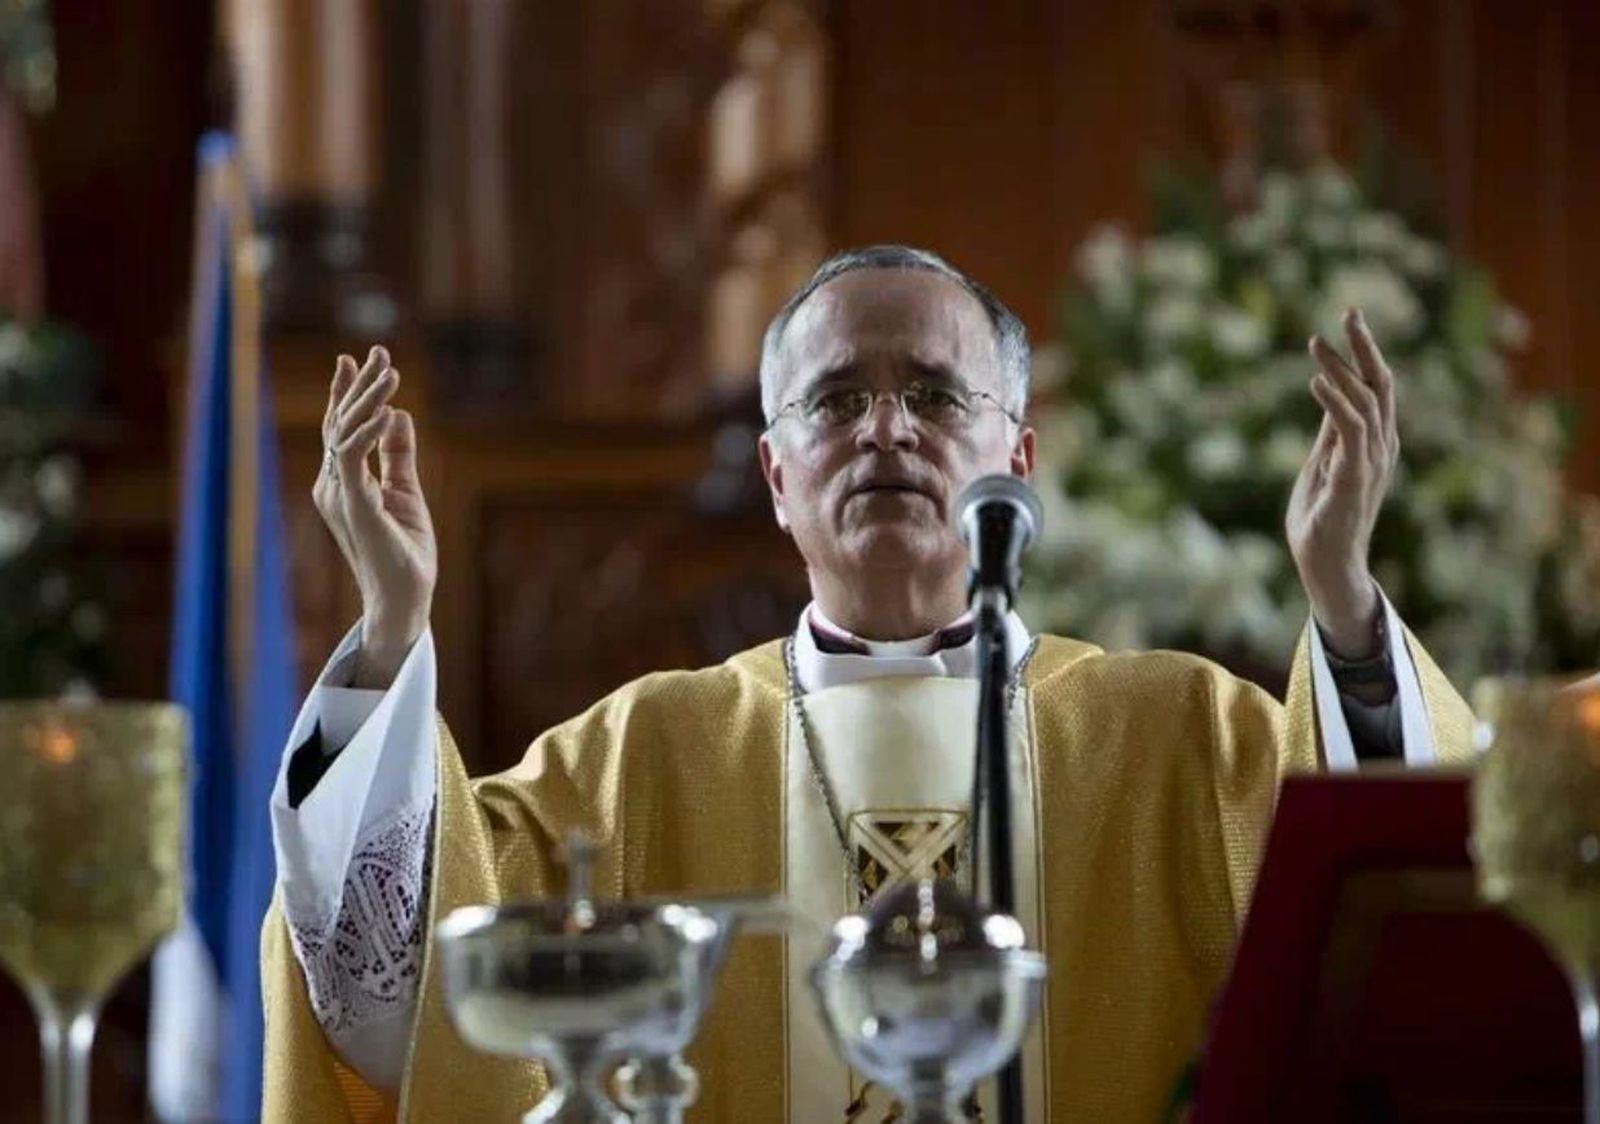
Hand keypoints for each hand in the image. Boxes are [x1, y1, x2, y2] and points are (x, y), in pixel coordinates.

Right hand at [313, 346, 436, 686]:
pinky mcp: (354, 505)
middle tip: (378, 351)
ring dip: (367, 398)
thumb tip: (400, 415)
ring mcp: (339, 494)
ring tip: (389, 369)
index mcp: (344, 482)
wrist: (405, 596)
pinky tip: (386, 410)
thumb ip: (399, 455)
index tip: (358, 359)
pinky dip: (366, 431)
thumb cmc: (405, 551)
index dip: (349, 392)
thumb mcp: (406, 492)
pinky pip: (353, 458)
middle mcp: (333, 484)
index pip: (342, 428)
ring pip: (345, 433)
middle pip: (341, 423)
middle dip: (359, 384)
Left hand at [1286, 308, 1397, 658]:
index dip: (1364, 353)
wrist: (1326, 565)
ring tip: (1316, 344)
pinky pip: (1350, 431)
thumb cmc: (1321, 519)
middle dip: (1365, 346)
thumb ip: (1330, 433)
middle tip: (1349, 310)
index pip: (1376, 387)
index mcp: (1374, 442)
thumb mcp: (1322, 465)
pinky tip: (1315, 382)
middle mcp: (1379, 448)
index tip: (1345, 321)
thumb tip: (1328, 396)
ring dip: (1341, 370)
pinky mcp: (1353, 478)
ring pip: (1366, 402)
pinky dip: (1335, 403)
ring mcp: (1371, 463)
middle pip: (1381, 385)